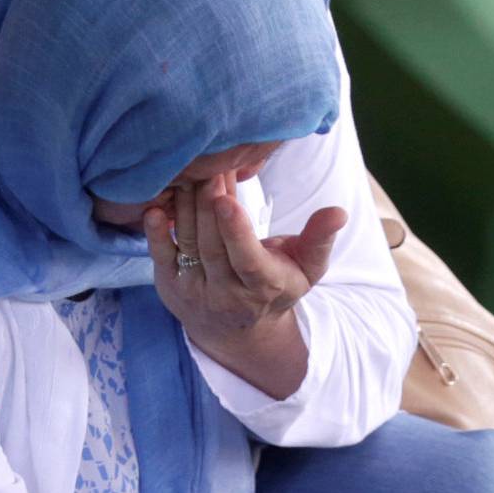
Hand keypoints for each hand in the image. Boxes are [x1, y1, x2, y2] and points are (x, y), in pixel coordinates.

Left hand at [146, 174, 345, 399]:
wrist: (237, 328)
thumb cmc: (277, 285)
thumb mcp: (306, 267)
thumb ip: (320, 238)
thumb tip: (339, 212)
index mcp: (263, 286)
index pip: (247, 260)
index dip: (236, 232)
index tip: (226, 201)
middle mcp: (227, 294)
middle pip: (213, 244)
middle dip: (209, 202)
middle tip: (211, 164)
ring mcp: (196, 291)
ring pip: (188, 243)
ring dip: (186, 206)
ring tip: (190, 172)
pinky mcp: (170, 285)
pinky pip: (161, 257)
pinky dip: (154, 233)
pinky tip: (154, 208)